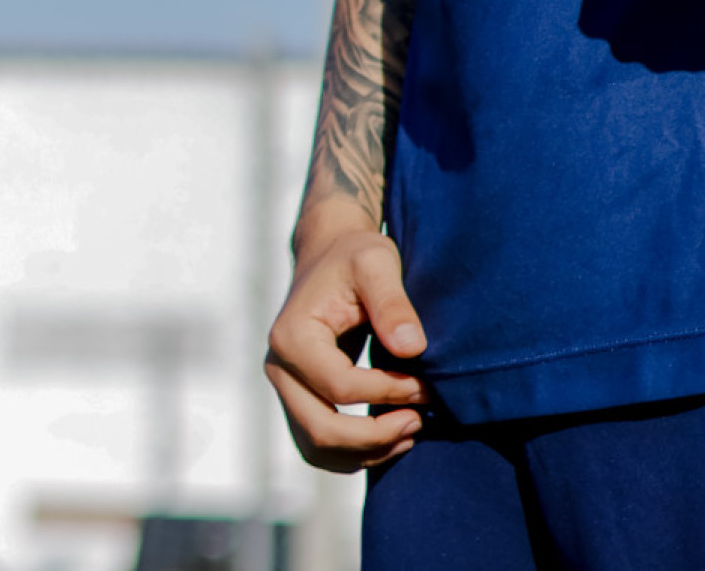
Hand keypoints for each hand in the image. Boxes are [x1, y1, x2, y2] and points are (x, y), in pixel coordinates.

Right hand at [265, 218, 429, 471]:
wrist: (331, 252)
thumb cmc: (355, 255)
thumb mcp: (377, 263)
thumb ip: (393, 303)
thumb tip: (412, 350)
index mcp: (292, 335)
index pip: (340, 386)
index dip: (387, 393)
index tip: (425, 386)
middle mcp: (279, 367)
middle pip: (321, 429)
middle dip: (375, 435)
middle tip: (419, 421)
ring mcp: (285, 386)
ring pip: (317, 446)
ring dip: (366, 451)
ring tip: (410, 433)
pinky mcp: (297, 397)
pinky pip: (319, 443)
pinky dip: (354, 452)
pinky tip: (392, 437)